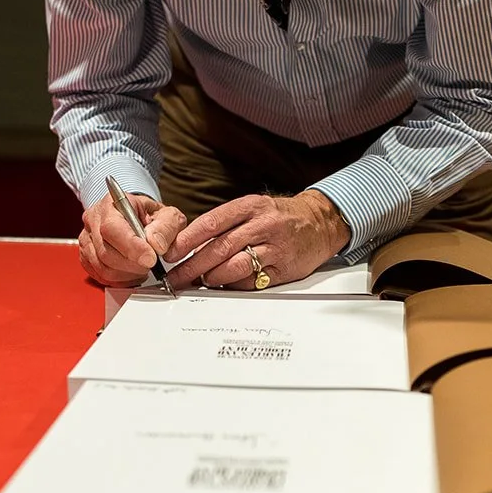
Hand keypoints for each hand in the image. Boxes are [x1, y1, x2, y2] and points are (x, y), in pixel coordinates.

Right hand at [79, 191, 186, 284]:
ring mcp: (86, 239)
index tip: (151, 259)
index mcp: (112, 204)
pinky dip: (119, 279)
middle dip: (133, 264)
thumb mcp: (168, 214)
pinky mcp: (85, 256)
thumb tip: (156, 245)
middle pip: (106, 252)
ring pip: (102, 267)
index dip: (131, 247)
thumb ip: (166, 227)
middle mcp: (94, 220)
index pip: (113, 228)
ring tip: (142, 267)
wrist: (137, 218)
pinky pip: (99, 275)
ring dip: (127, 274)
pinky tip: (132, 272)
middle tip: (150, 264)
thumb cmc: (150, 216)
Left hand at [164, 191, 351, 289]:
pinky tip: (226, 285)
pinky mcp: (284, 268)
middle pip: (219, 248)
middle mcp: (262, 225)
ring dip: (214, 277)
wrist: (320, 222)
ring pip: (236, 266)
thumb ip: (225, 225)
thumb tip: (192, 246)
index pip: (211, 223)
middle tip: (177, 277)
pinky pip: (254, 281)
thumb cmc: (281, 217)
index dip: (187, 240)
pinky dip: (235, 285)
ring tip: (202, 281)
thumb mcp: (253, 209)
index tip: (171, 253)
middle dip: (193, 266)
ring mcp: (275, 247)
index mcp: (250, 207)